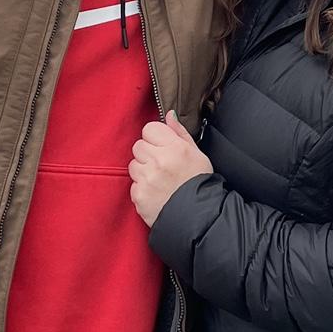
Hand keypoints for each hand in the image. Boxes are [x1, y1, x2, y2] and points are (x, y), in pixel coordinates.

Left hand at [129, 110, 212, 226]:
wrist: (198, 216)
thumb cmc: (199, 183)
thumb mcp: (197, 154)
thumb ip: (180, 132)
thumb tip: (168, 115)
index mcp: (175, 148)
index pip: (149, 129)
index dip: (155, 138)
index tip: (162, 147)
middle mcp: (159, 161)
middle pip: (138, 145)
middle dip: (148, 154)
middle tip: (161, 166)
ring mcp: (147, 179)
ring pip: (133, 164)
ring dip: (143, 171)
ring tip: (159, 180)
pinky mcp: (139, 195)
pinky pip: (133, 184)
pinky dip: (142, 188)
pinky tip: (156, 192)